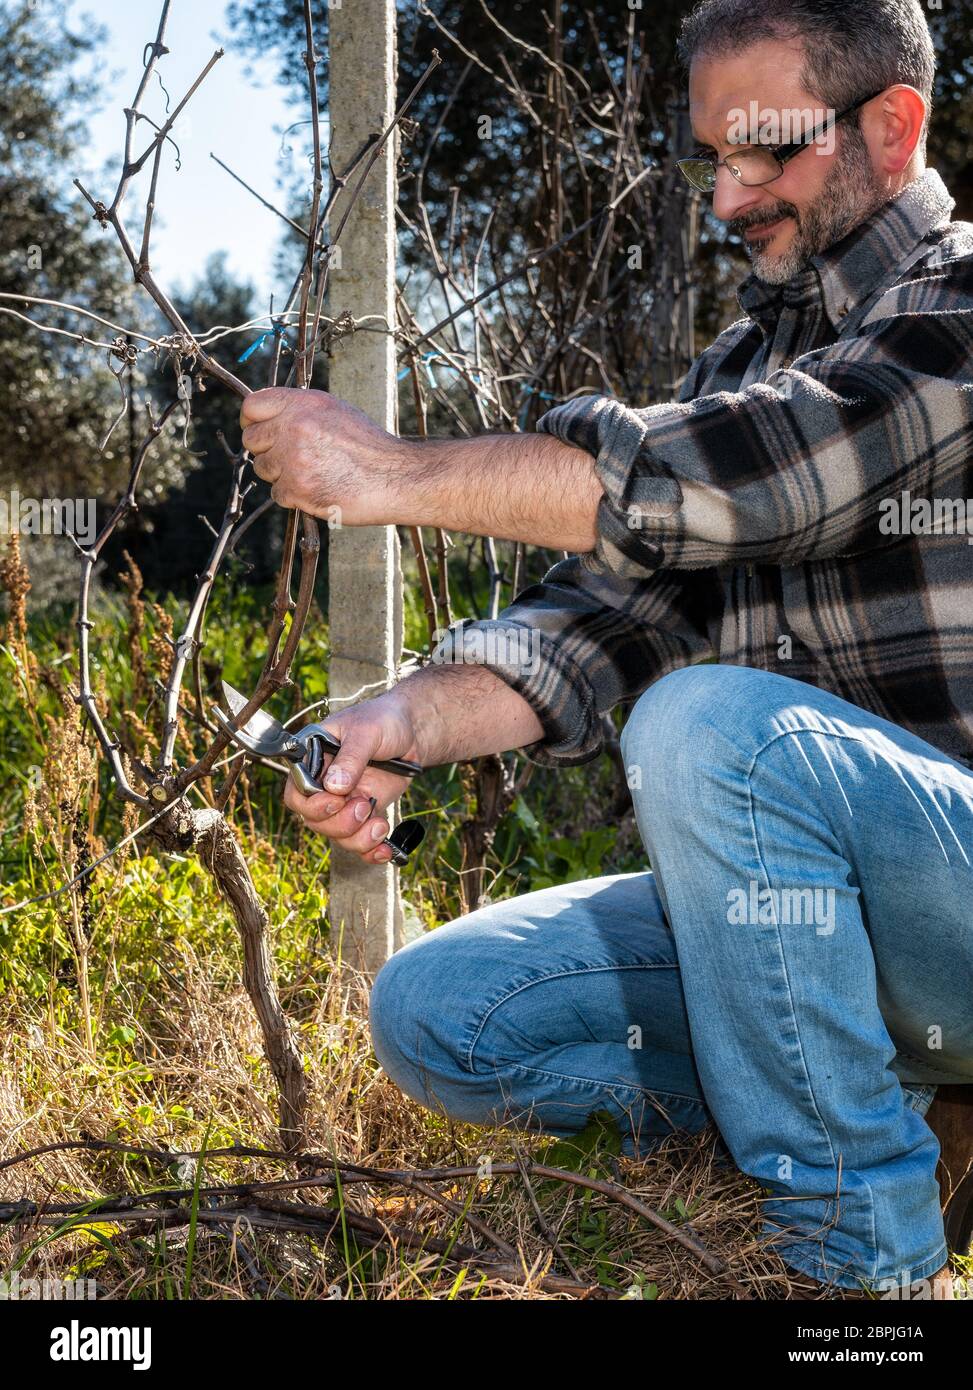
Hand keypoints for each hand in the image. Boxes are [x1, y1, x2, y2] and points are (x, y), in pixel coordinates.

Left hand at [239, 387, 411, 524]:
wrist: (397, 477)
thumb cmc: (371, 448)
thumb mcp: (336, 412)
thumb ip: (301, 411)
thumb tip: (269, 418)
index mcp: (304, 404)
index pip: (252, 406)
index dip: (251, 421)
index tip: (259, 431)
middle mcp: (295, 427)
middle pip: (252, 440)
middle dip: (266, 451)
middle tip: (289, 458)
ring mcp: (294, 459)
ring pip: (262, 468)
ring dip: (280, 475)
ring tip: (312, 474)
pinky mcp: (298, 488)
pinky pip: (277, 493)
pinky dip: (294, 496)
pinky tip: (319, 489)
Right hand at [282, 694, 419, 863]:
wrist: (413, 731)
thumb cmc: (385, 720)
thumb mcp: (367, 731)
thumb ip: (350, 757)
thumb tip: (333, 787)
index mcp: (313, 759)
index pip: (297, 793)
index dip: (312, 805)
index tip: (336, 801)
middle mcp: (323, 784)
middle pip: (315, 821)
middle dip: (341, 823)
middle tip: (365, 806)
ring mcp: (343, 801)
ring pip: (337, 835)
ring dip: (358, 838)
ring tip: (381, 824)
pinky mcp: (364, 813)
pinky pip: (359, 841)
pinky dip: (371, 850)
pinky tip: (385, 850)